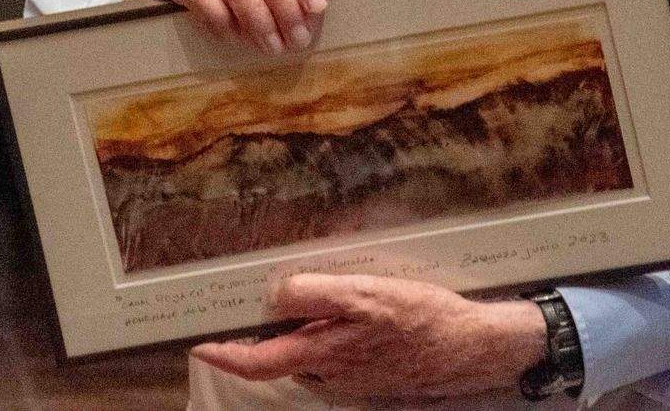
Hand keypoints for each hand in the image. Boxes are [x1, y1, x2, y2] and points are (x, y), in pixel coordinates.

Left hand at [191, 274, 546, 399]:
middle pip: (276, 361)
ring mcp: (347, 378)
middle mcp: (330, 371)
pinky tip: (340, 320)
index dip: (225, 356)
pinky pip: (328, 359)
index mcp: (325, 351)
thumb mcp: (368, 292)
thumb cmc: (422, 316)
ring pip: (303, 357)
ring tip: (302, 305)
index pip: (259, 362)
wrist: (469, 347)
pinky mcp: (363, 378)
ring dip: (294, 335)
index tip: (200, 344)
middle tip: (231, 323)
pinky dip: (321, 341)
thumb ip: (317, 293)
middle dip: (250, 344)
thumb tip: (277, 295)